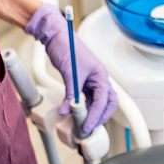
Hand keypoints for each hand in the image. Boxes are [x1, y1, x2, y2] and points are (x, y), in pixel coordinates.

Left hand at [25, 3, 117, 133]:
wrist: (56, 36)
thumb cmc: (67, 46)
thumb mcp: (69, 73)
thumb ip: (70, 94)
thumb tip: (67, 110)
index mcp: (101, 76)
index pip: (103, 100)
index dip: (96, 115)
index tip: (87, 125)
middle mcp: (99, 80)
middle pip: (107, 104)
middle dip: (100, 117)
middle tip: (89, 127)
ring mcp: (91, 82)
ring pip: (97, 103)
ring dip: (91, 113)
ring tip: (81, 123)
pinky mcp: (82, 83)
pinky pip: (86, 99)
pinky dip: (82, 108)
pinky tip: (75, 113)